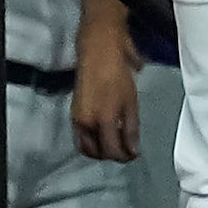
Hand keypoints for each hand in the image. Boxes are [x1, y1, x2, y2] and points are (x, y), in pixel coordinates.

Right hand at [72, 28, 141, 162]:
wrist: (98, 50)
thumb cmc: (119, 73)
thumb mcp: (131, 102)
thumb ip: (131, 129)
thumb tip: (132, 150)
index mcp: (103, 120)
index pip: (112, 151)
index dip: (124, 157)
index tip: (134, 154)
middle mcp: (86, 122)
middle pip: (96, 153)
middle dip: (110, 155)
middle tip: (124, 150)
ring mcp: (77, 117)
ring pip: (85, 146)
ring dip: (98, 150)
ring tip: (113, 142)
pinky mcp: (73, 110)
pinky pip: (80, 135)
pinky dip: (90, 140)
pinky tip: (102, 131)